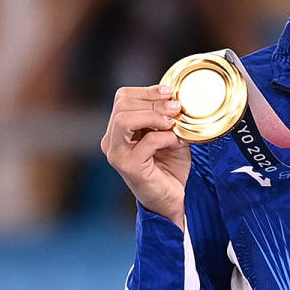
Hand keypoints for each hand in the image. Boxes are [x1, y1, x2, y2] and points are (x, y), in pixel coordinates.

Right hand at [101, 84, 189, 230]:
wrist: (174, 198)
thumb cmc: (171, 166)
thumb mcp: (171, 133)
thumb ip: (168, 116)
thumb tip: (174, 97)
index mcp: (118, 129)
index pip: (123, 97)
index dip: (147, 90)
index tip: (170, 91)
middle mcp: (112, 140)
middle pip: (122, 105)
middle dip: (153, 101)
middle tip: (176, 107)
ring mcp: (117, 154)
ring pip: (124, 120)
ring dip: (153, 116)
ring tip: (172, 122)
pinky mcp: (128, 167)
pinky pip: (146, 142)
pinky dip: (165, 137)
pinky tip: (177, 142)